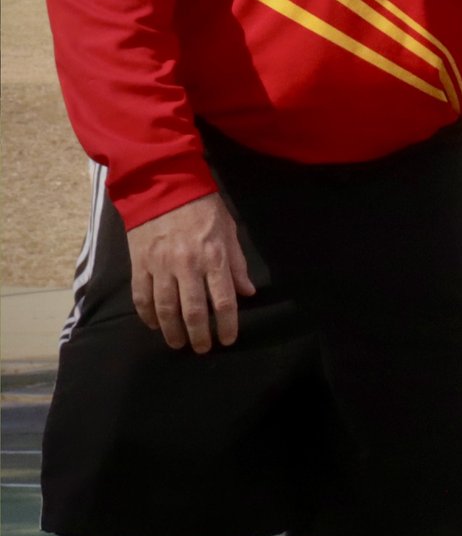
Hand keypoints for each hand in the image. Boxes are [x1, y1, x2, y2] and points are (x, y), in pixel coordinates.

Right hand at [126, 192, 256, 352]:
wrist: (163, 186)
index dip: (226, 325)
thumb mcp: (229, 231)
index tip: (228, 339)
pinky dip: (147, 314)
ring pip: (165, 308)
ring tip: (178, 344)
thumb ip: (237, 264)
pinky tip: (154, 325)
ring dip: (172, 331)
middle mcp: (187, 266)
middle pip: (193, 311)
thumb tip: (246, 293)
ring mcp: (160, 266)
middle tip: (203, 349)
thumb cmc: (203, 208)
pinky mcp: (140, 264)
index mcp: (213, 257)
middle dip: (199, 335)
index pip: (223, 301)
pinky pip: (142, 296)